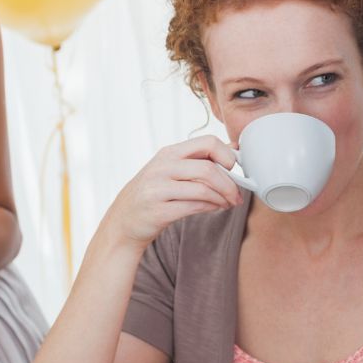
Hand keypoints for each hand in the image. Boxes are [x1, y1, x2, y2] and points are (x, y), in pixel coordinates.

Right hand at [107, 136, 242, 247]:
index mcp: (168, 153)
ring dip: (223, 198)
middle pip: (208, 169)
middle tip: (238, 195)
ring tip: (228, 203)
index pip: (207, 142)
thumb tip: (233, 148)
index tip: (234, 169)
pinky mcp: (158, 211)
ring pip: (204, 189)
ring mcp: (158, 189)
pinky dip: (211, 208)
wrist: (124, 220)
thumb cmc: (154, 193)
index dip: (227, 155)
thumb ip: (198, 159)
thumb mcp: (171, 169)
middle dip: (230, 184)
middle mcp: (162, 167)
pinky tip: (215, 208)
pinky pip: (194, 207)